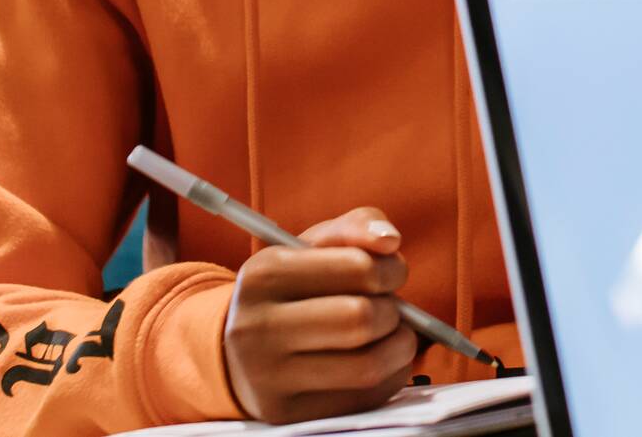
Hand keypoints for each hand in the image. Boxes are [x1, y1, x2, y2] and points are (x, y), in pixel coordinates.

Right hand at [223, 206, 420, 422]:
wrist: (242, 349)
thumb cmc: (294, 287)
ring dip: (399, 346)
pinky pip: (365, 399)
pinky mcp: (287, 415)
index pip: (358, 267)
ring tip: (391, 333)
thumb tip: (390, 240)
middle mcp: (256, 328)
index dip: (391, 269)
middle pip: (362, 319)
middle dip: (393, 310)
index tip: (391, 272)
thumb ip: (357, 226)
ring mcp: (268, 378)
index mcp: (262, 274)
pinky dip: (391, 376)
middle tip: (390, 306)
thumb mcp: (314, 246)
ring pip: (368, 366)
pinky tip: (379, 359)